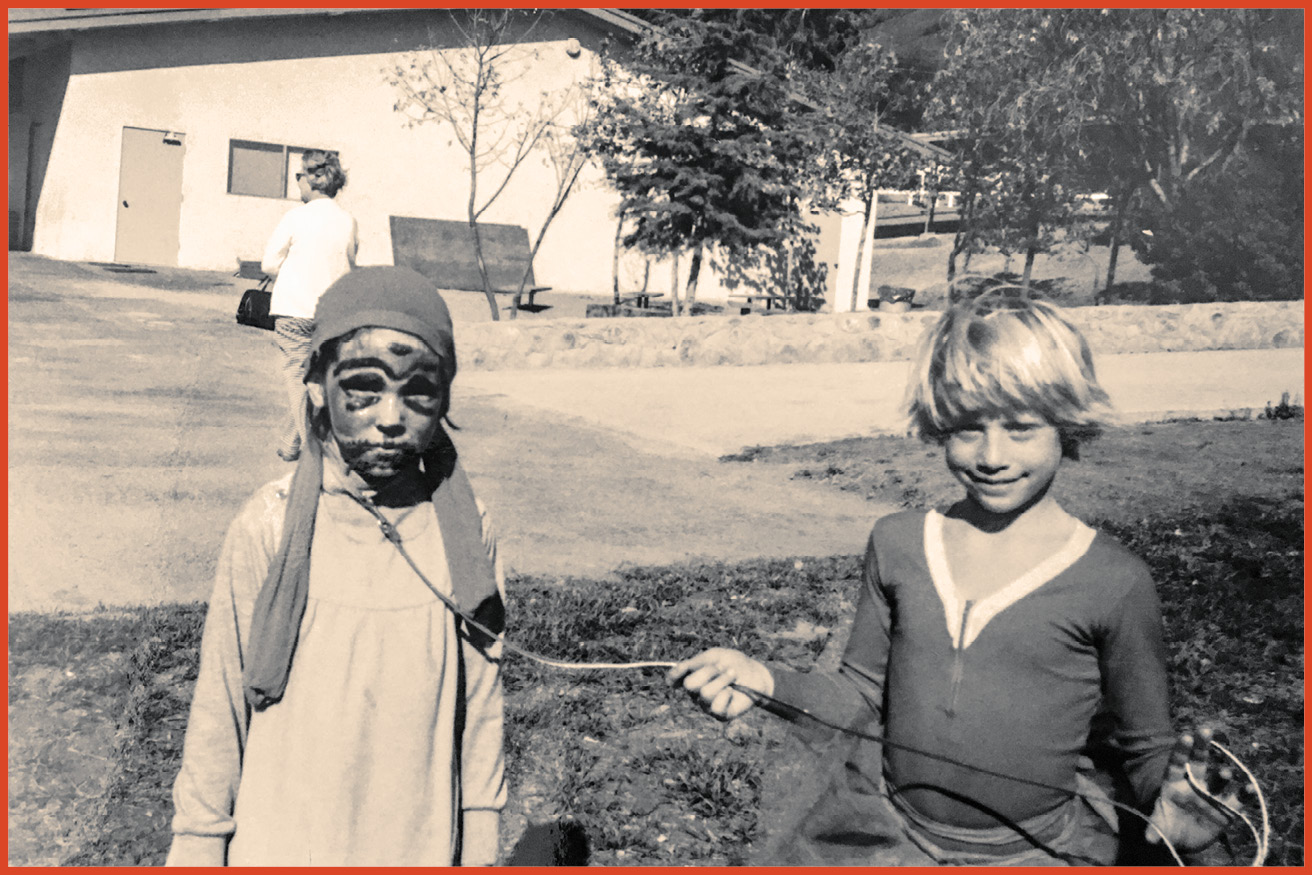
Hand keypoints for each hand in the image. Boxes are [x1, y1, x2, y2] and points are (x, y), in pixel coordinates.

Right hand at [668, 648, 772, 719]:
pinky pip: (716, 707)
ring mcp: (707, 705)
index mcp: (693, 676)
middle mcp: (696, 693)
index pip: (674, 679)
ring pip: (705, 693)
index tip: (684, 668)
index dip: (674, 675)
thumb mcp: (714, 657)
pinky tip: (732, 692)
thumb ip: (694, 663)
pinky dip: (727, 695)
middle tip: (721, 668)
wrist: (756, 674)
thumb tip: (674, 671)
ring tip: (732, 676)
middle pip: (690, 685)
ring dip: (722, 680)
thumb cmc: (734, 663)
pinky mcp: (720, 715)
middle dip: (708, 672)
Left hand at [1147, 726, 1238, 853]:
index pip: (1177, 763)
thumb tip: (1148, 838)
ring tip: (1226, 773)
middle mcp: (1194, 783)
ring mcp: (1212, 794)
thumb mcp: (1160, 827)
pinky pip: (1238, 799)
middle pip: (1199, 761)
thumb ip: (1155, 828)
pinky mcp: (1227, 808)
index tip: (1185, 735)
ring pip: (1220, 778)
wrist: (1185, 840)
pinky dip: (1245, 793)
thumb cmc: (1168, 827)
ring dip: (1224, 774)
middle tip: (1205, 728)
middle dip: (1201, 745)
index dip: (1181, 750)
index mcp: (1174, 783)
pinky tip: (1250, 788)